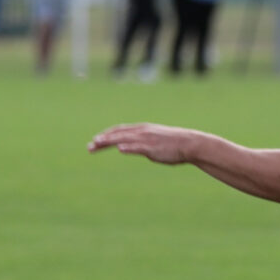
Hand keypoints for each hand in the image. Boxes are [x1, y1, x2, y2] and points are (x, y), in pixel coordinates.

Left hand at [88, 123, 202, 164]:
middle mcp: (141, 132)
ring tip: (97, 144)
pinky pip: (138, 147)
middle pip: (117, 134)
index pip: (119, 130)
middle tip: (89, 146)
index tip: (95, 141)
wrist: (189, 143)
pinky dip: (128, 147)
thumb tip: (131, 148)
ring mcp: (146, 139)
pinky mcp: (153, 147)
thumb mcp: (154, 140)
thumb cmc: (173, 144)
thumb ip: (141, 143)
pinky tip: (119, 149)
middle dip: (102, 139)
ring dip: (109, 141)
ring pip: (124, 138)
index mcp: (142, 130)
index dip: (106, 135)